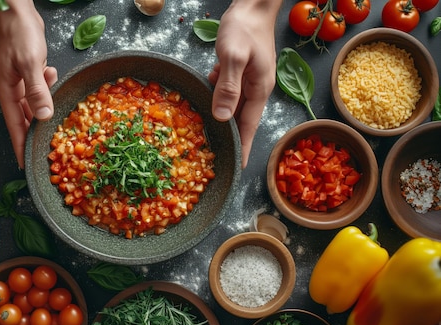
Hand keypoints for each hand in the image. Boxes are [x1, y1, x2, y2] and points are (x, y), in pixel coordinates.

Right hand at [0, 0, 57, 168]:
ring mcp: (19, 80)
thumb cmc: (18, 32)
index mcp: (6, 91)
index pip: (14, 126)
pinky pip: (39, 87)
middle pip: (24, 118)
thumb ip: (36, 90)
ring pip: (34, 103)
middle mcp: (11, 89)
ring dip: (46, 103)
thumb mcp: (29, 63)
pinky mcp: (28, 71)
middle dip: (37, 130)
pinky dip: (47, 85)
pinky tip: (51, 74)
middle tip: (50, 146)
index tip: (26, 165)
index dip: (20, 146)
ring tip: (56, 103)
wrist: (15, 8)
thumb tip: (43, 116)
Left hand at [208, 0, 281, 167]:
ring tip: (206, 137)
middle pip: (241, 120)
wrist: (253, 3)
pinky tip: (205, 96)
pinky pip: (226, 90)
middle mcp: (255, 89)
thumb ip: (228, 86)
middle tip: (216, 159)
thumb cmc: (245, 27)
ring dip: (220, 119)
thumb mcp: (234, 56)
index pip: (249, 127)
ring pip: (232, 106)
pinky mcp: (239, 71)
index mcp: (258, 90)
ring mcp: (248, 80)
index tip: (236, 168)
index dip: (242, 148)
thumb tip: (222, 117)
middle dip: (230, 139)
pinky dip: (216, 97)